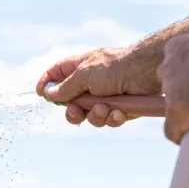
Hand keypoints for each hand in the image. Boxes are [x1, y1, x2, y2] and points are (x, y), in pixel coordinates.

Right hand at [37, 46, 161, 127]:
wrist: (148, 73)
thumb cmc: (117, 67)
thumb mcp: (86, 74)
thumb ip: (67, 87)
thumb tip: (51, 94)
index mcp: (79, 68)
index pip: (56, 74)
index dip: (47, 84)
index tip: (40, 94)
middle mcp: (90, 83)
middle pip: (70, 103)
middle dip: (73, 111)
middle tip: (76, 111)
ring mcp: (105, 96)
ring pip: (90, 116)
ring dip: (95, 115)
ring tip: (104, 108)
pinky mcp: (119, 108)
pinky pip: (108, 120)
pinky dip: (112, 118)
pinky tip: (119, 112)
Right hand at [159, 26, 188, 143]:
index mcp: (180, 111)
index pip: (171, 132)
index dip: (184, 133)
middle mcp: (167, 89)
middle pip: (172, 103)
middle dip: (186, 102)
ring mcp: (168, 66)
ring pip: (171, 79)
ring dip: (184, 79)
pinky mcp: (173, 47)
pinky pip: (175, 58)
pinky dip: (186, 59)